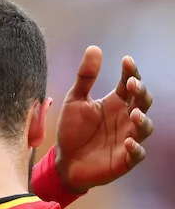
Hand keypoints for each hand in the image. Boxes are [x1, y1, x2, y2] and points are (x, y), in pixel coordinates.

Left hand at [55, 46, 153, 192]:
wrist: (64, 160)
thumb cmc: (72, 129)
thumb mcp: (75, 100)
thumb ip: (85, 77)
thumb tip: (94, 47)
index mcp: (115, 102)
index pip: (129, 84)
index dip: (131, 72)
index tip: (126, 60)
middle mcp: (125, 118)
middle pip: (143, 102)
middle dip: (141, 92)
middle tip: (132, 84)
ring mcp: (127, 138)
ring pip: (145, 127)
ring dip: (142, 120)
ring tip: (134, 113)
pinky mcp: (124, 159)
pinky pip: (136, 154)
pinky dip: (135, 149)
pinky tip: (128, 142)